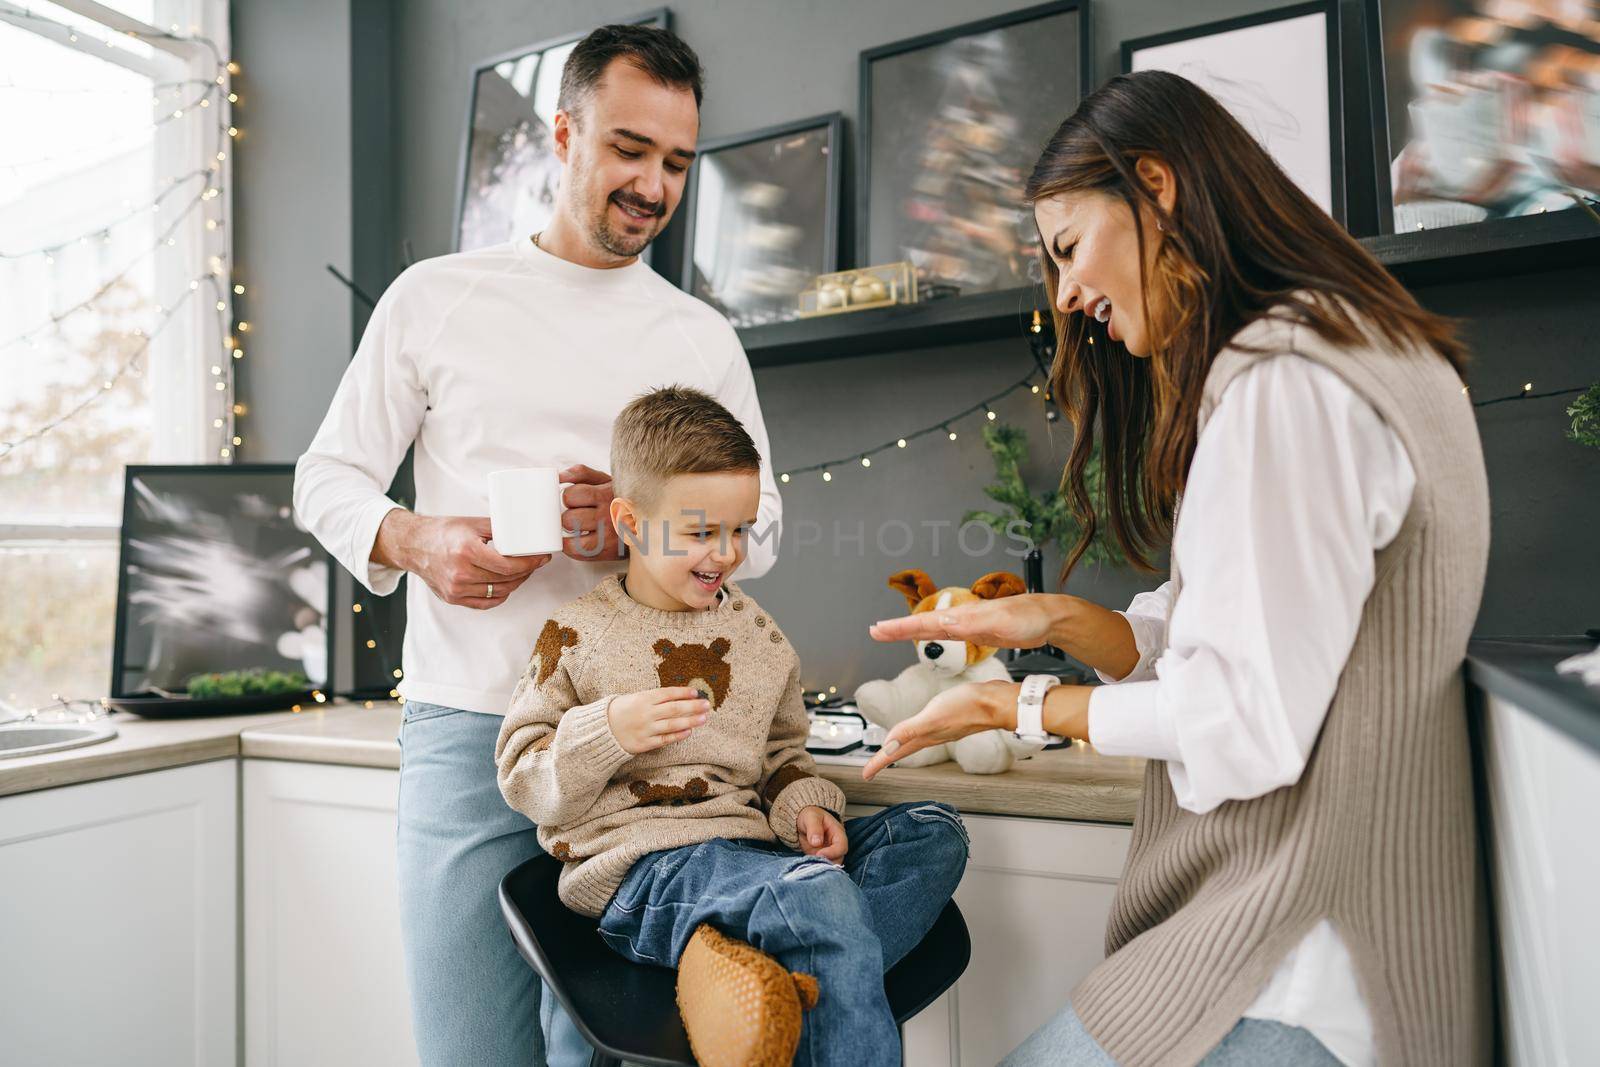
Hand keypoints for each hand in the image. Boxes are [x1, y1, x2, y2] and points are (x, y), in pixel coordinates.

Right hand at [376, 510, 549, 608]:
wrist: (413, 545)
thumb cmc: (443, 531)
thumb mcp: (472, 524)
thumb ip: (499, 528)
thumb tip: (526, 533)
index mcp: (467, 551)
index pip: (509, 566)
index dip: (531, 563)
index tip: (542, 557)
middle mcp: (460, 573)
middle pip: (506, 580)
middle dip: (527, 571)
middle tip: (536, 562)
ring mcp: (456, 589)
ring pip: (498, 592)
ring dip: (516, 583)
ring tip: (523, 571)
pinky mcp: (453, 598)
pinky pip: (485, 603)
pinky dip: (500, 595)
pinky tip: (507, 584)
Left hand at [559, 464, 623, 561]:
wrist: (649, 524)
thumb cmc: (624, 500)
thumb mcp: (606, 481)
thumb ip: (581, 474)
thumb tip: (559, 476)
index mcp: (607, 493)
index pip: (571, 495)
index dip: (569, 498)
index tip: (575, 501)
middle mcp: (608, 514)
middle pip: (569, 517)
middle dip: (569, 516)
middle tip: (579, 516)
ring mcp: (608, 535)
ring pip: (572, 534)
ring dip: (571, 531)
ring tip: (580, 528)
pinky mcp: (608, 551)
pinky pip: (577, 550)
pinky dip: (571, 546)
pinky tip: (578, 540)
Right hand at [606, 686, 710, 754]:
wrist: (602, 731)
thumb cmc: (620, 711)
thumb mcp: (634, 698)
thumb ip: (653, 698)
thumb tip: (678, 696)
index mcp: (642, 699)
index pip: (667, 694)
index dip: (683, 693)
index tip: (696, 692)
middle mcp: (645, 713)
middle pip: (674, 709)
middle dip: (692, 706)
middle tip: (707, 704)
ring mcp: (645, 729)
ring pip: (672, 724)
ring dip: (690, 721)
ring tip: (704, 718)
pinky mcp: (644, 743)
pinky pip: (664, 739)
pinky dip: (677, 735)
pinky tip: (689, 731)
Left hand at [796, 806, 847, 863]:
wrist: (803, 820)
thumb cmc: (811, 815)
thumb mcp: (811, 817)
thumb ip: (814, 828)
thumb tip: (816, 842)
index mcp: (838, 833)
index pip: (841, 847)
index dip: (832, 852)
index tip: (819, 854)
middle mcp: (835, 845)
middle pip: (838, 859)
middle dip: (827, 862)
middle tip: (813, 861)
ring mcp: (828, 853)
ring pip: (830, 865)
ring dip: (821, 866)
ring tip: (810, 863)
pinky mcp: (820, 858)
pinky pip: (820, 866)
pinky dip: (815, 867)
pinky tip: (807, 865)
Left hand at [861, 681, 1008, 780]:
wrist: (996, 702)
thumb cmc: (967, 706)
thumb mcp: (933, 716)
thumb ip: (909, 731)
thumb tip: (887, 747)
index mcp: (924, 737)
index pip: (895, 753)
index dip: (878, 763)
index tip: (865, 775)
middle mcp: (931, 736)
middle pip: (902, 750)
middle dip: (886, 759)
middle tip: (873, 768)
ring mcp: (941, 729)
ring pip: (914, 743)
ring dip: (900, 748)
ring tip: (891, 752)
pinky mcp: (949, 719)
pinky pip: (925, 732)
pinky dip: (916, 734)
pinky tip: (919, 731)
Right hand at [869, 593, 1059, 650]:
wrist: (1048, 617)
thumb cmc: (1030, 618)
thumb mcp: (1002, 622)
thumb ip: (974, 623)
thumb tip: (946, 623)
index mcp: (965, 616)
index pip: (926, 622)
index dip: (901, 627)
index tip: (879, 630)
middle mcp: (962, 618)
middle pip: (923, 624)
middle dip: (897, 628)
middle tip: (874, 631)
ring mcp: (968, 623)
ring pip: (931, 628)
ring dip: (909, 631)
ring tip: (887, 633)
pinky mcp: (975, 630)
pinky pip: (944, 633)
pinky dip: (929, 634)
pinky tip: (923, 636)